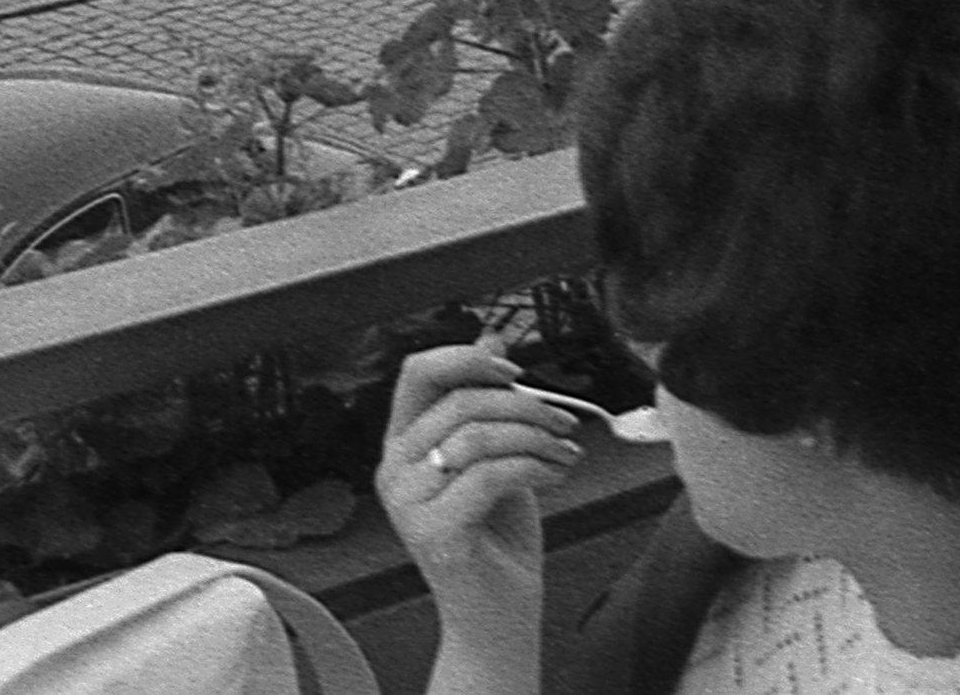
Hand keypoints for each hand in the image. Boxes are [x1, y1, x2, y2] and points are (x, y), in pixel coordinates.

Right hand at [379, 341, 578, 674]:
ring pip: (476, 437)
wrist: (498, 618)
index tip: (516, 370)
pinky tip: (558, 474)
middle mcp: (394, 470)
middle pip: (459, 402)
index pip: (417, 373)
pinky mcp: (434, 532)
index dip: (467, 358)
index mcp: (402, 444)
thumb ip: (486, 406)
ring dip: (535, 437)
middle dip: (524, 405)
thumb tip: (491, 340)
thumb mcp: (495, 457)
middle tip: (564, 422)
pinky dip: (535, 467)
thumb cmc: (497, 540)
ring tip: (565, 453)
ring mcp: (408, 503)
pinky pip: (490, 476)